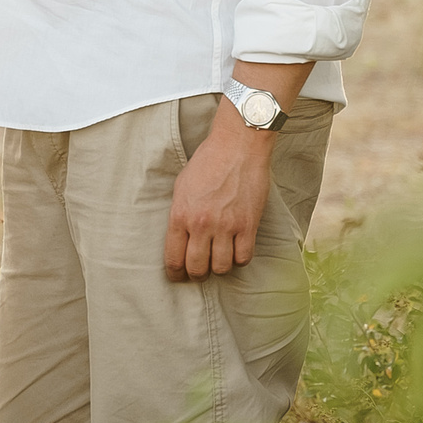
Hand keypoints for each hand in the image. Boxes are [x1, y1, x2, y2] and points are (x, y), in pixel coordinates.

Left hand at [165, 98, 274, 282]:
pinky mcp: (248, 224)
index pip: (174, 260)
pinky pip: (244, 257)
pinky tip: (237, 250)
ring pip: (221, 268)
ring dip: (219, 268)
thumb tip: (179, 238)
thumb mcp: (182, 187)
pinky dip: (240, 259)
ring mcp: (226, 226)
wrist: (237, 146)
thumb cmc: (208, 162)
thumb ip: (179, 215)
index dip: (176, 274)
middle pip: (197, 269)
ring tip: (219, 260)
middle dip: (197, 275)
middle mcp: (202, 225)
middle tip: (200, 272)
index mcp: (180, 216)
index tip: (179, 277)